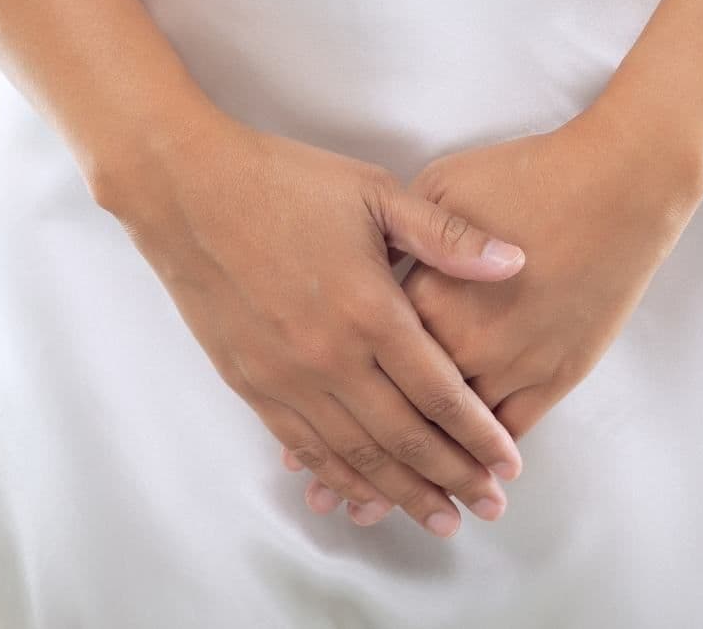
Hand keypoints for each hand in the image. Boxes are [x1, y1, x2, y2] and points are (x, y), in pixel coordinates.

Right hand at [95, 106, 530, 537]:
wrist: (187, 192)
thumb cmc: (284, 183)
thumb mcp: (376, 194)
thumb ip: (446, 237)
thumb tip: (515, 262)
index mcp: (370, 310)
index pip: (440, 392)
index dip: (479, 434)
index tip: (509, 462)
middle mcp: (331, 357)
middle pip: (404, 437)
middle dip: (453, 477)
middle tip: (491, 506)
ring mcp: (287, 377)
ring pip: (356, 455)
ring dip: (402, 493)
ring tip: (441, 518)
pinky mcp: (252, 384)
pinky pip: (305, 446)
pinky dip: (340, 477)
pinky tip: (364, 497)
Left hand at [281, 101, 702, 511]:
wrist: (618, 185)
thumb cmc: (529, 176)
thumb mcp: (444, 187)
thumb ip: (401, 238)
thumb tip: (369, 262)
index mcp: (423, 296)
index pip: (366, 364)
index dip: (331, 408)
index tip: (299, 451)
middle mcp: (462, 342)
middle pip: (402, 416)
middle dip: (363, 466)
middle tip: (329, 504)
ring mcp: (512, 362)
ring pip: (455, 437)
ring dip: (420, 478)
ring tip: (383, 512)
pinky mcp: (555, 371)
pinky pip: (510, 429)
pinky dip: (482, 459)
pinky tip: (460, 481)